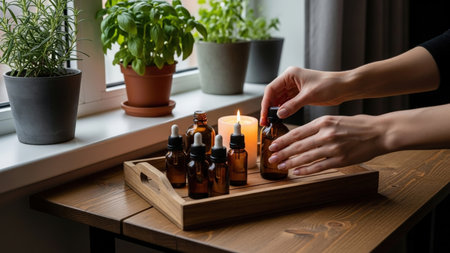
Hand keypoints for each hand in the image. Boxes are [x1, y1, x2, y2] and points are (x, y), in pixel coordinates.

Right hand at [260, 66, 350, 125]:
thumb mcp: (309, 96)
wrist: (344, 87)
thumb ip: (292, 105)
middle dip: (269, 108)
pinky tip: (281, 118)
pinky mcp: (300, 95)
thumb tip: (279, 114)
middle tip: (266, 122)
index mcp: (290, 75)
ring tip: (272, 122)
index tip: (264, 115)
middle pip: (273, 95)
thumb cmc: (330, 85)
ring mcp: (294, 88)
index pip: (271, 89)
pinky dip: (284, 111)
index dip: (266, 103)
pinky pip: (287, 103)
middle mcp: (290, 80)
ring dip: (276, 110)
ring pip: (279, 100)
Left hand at [267, 114, 387, 174]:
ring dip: (291, 163)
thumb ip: (319, 127)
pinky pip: (319, 167)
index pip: (297, 132)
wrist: (380, 132)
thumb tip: (302, 134)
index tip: (273, 145)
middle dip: (282, 153)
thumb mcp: (336, 119)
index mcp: (323, 122)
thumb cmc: (358, 125)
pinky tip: (297, 172)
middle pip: (298, 145)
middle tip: (271, 158)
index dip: (283, 140)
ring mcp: (333, 148)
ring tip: (280, 167)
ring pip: (306, 157)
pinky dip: (306, 170)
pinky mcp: (340, 160)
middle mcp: (326, 135)